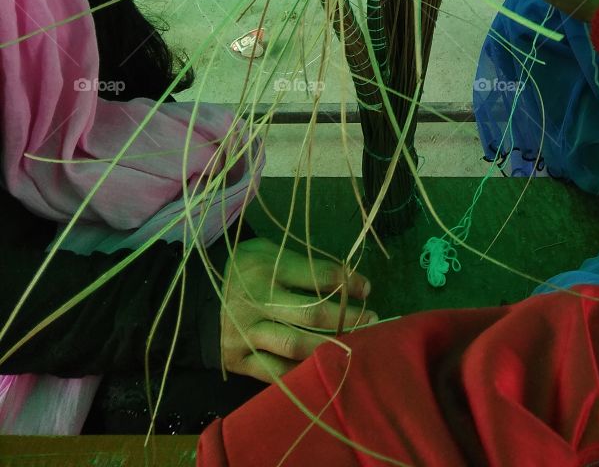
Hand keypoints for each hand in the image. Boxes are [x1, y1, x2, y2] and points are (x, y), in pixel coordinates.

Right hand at [221, 237, 375, 381]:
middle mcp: (257, 301)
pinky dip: (301, 373)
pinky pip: (275, 373)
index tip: (366, 288)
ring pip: (295, 345)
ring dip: (330, 347)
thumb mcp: (270, 252)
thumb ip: (304, 265)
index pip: (318, 276)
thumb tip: (348, 281)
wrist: (197, 299)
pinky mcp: (239, 360)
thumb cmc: (244, 270)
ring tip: (355, 345)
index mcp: (267, 268)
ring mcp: (246, 333)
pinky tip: (322, 368)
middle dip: (348, 318)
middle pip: (311, 314)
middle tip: (373, 319)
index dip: (348, 283)